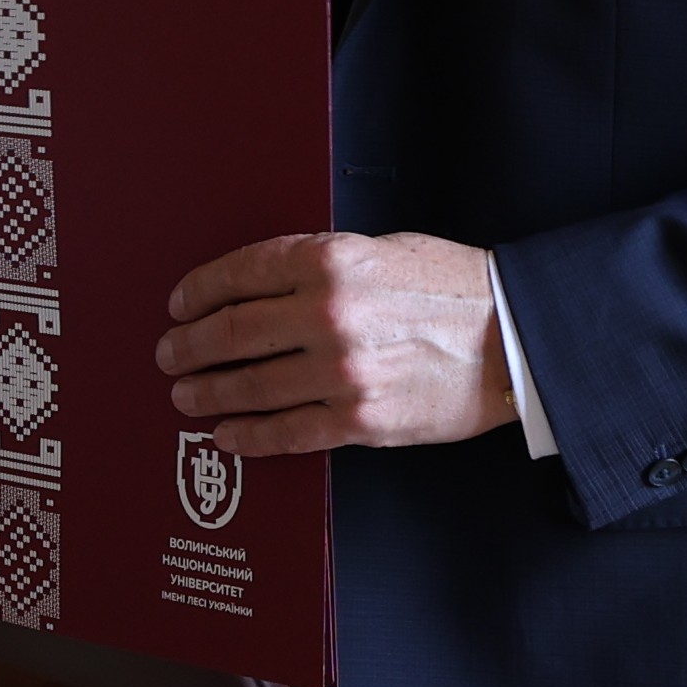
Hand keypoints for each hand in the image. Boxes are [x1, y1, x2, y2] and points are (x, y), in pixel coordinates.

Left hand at [157, 232, 512, 458]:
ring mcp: (341, 372)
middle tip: (170, 355)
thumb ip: (319, 266)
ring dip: (208, 394)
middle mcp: (327, 314)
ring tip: (186, 396)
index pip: (239, 275)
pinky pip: (286, 432)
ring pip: (249, 387)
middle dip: (189, 347)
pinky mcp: (360, 419)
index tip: (178, 306)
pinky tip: (227, 435)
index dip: (198, 292)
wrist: (516, 337)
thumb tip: (260, 287)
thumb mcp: (380, 250)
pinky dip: (248, 436)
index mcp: (329, 262)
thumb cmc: (453, 287)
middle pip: (231, 333)